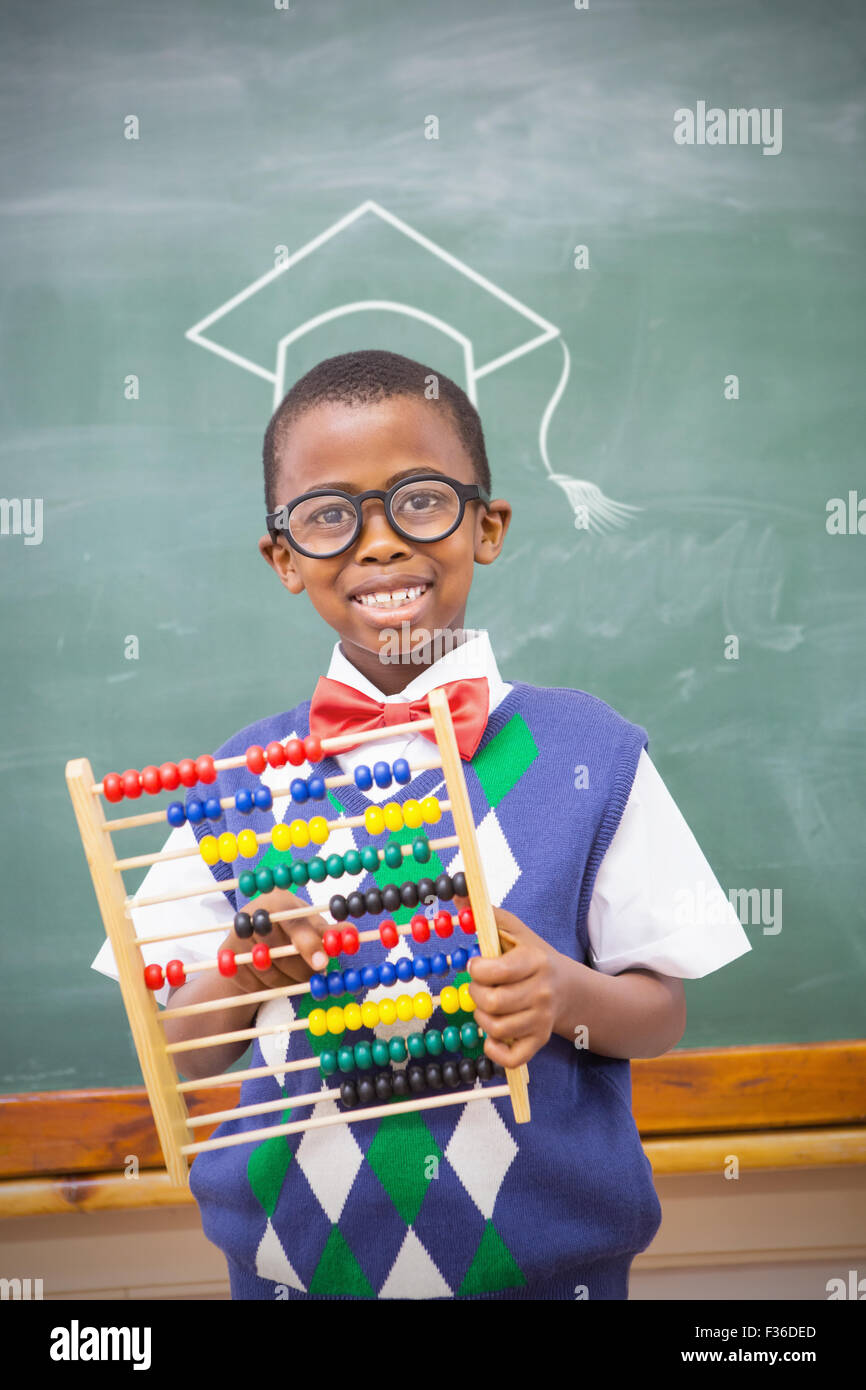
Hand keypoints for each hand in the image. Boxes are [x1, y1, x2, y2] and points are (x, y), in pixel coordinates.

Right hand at [221, 887, 329, 995]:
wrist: (256, 936)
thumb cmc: (292, 928)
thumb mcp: (312, 925)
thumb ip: (330, 932)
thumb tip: (352, 936)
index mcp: (278, 900)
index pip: (294, 923)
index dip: (309, 944)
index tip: (323, 965)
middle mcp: (253, 913)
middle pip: (280, 952)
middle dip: (302, 970)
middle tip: (315, 975)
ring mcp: (236, 934)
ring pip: (267, 971)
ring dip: (288, 981)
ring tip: (298, 977)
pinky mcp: (226, 955)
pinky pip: (253, 982)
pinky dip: (268, 987)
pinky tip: (277, 978)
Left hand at [463, 902, 562, 1068]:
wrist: (569, 988)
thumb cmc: (533, 956)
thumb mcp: (515, 930)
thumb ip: (486, 914)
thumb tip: (456, 895)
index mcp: (535, 961)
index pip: (493, 971)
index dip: (476, 969)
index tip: (477, 964)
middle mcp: (542, 992)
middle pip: (491, 1002)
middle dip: (476, 993)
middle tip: (480, 986)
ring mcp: (543, 1020)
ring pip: (496, 1029)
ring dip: (482, 1018)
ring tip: (487, 1006)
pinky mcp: (540, 1041)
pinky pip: (511, 1058)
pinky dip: (494, 1050)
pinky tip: (492, 1035)